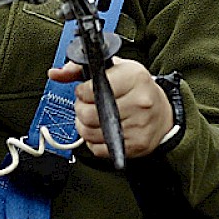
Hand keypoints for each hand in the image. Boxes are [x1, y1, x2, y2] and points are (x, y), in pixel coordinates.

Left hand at [49, 54, 175, 157]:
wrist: (163, 116)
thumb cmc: (137, 90)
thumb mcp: (116, 69)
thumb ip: (81, 69)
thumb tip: (55, 73)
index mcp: (134, 77)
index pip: (91, 89)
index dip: (81, 92)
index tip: (85, 91)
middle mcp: (139, 102)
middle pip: (88, 113)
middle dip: (80, 109)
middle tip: (88, 106)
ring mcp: (138, 125)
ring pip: (90, 132)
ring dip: (84, 126)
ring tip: (94, 118)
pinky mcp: (135, 146)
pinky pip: (99, 149)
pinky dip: (94, 142)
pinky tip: (103, 131)